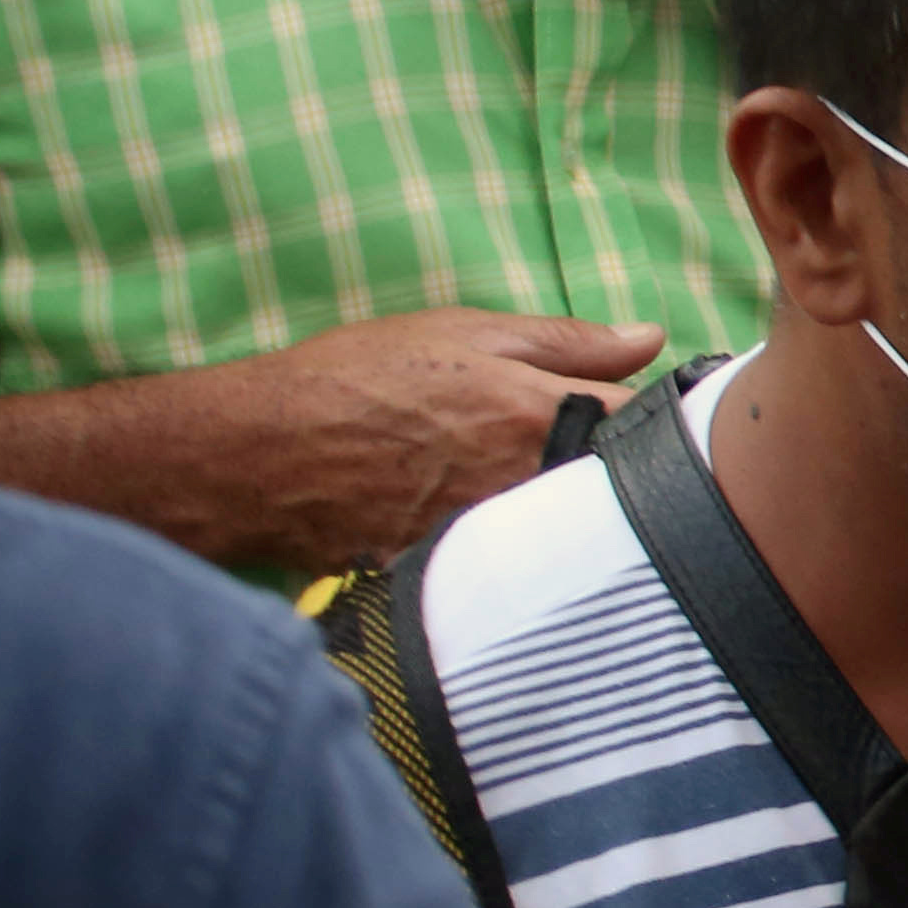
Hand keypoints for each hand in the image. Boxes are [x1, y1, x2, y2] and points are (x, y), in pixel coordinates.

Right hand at [185, 309, 665, 569]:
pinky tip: (494, 538)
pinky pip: (511, 570)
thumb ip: (565, 341)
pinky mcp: (454, 574)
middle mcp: (526, 483)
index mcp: (539, 414)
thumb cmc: (354, 378)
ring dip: (569, 515)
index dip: (655, 420)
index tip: (647, 416)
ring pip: (568, 532)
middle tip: (593, 456)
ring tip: (531, 493)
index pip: (645, 426)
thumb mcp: (460, 334)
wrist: (252, 455)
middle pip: (615, 488)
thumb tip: (653, 336)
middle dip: (618, 474)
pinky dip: (516, 555)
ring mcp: (491, 536)